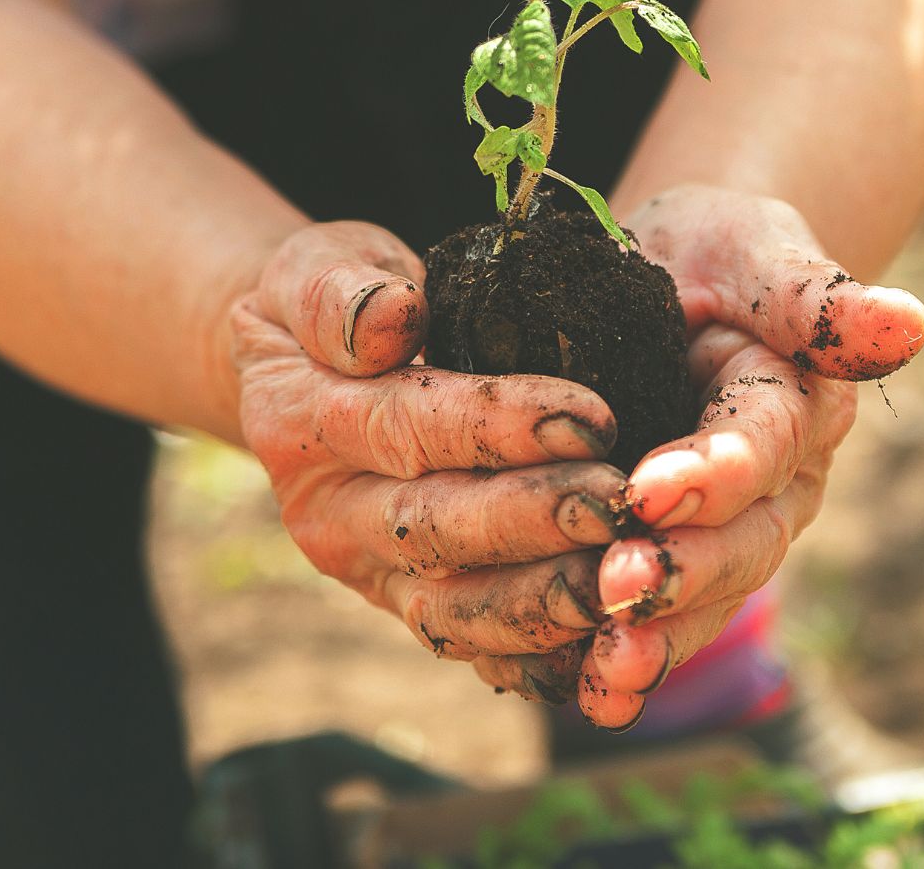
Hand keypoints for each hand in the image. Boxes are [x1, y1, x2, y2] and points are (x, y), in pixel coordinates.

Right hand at [231, 221, 626, 687]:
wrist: (300, 375)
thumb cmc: (333, 304)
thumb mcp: (319, 265)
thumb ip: (343, 291)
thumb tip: (393, 316)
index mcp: (300, 423)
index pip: (407, 426)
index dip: (499, 427)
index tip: (591, 418)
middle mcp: (326, 514)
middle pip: (435, 529)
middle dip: (534, 522)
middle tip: (620, 505)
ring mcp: (366, 572)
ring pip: (454, 611)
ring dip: (542, 604)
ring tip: (623, 581)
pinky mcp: (408, 605)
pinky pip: (474, 647)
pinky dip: (537, 658)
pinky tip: (605, 643)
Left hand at [466, 186, 923, 723]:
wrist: (677, 281)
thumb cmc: (717, 252)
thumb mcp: (756, 248)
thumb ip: (813, 295)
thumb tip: (905, 323)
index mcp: (797, 407)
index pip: (763, 447)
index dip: (713, 474)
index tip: (651, 490)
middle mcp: (777, 488)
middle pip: (742, 544)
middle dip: (682, 571)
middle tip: (617, 586)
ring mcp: (731, 536)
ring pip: (706, 602)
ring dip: (657, 638)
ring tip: (607, 665)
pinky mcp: (675, 564)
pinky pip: (657, 625)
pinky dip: (616, 662)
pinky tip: (576, 688)